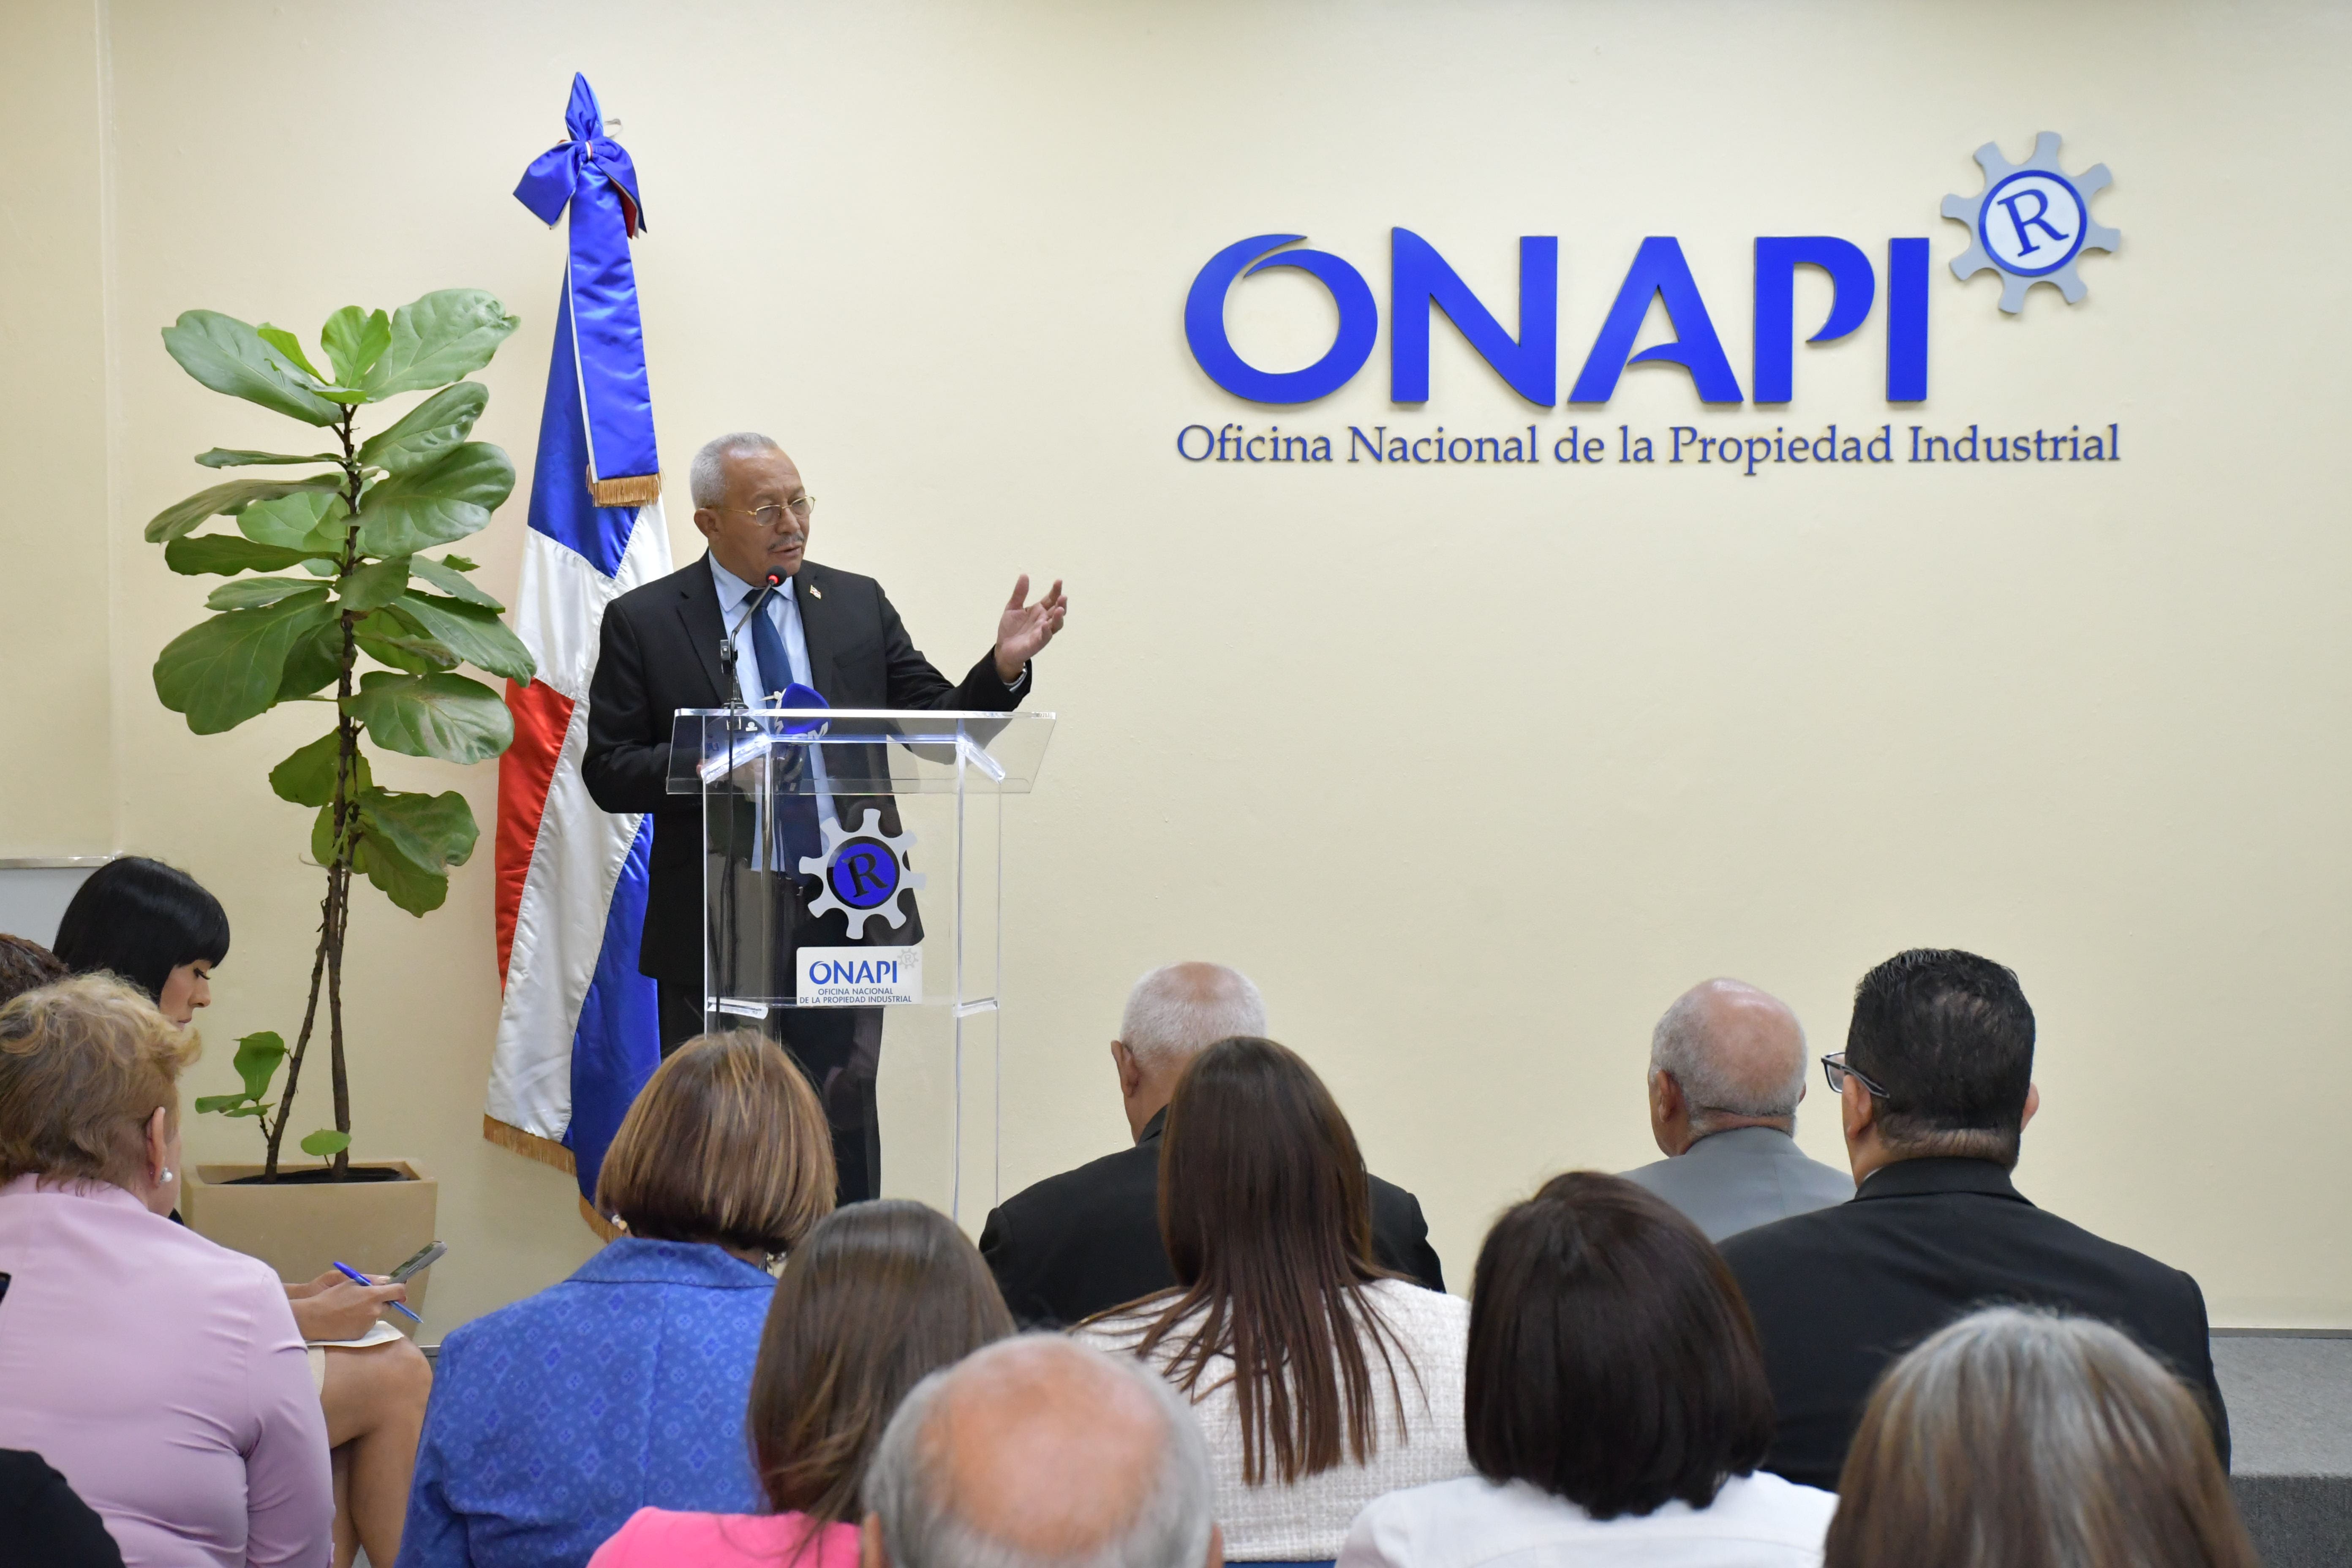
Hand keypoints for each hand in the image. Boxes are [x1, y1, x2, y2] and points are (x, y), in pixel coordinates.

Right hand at [286, 1270, 407, 1341]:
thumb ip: (372, 1281)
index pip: (399, 1291)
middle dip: (381, 1301)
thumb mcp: (350, 1283)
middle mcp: (375, 1311)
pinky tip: (348, 1320)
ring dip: (370, 1312)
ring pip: (376, 1315)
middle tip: (365, 1299)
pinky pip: (367, 1325)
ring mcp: (369, 1324)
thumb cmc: (331, 1297)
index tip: (397, 1290)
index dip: (399, 1290)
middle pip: (388, 1305)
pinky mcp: (362, 1334)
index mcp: (373, 1295)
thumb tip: (388, 1281)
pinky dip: (362, 1322)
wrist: (314, 1318)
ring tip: (350, 1310)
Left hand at [993, 575, 1066, 682]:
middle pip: (1057, 611)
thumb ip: (1019, 593)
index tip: (1059, 581)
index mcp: (1039, 610)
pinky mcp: (1037, 643)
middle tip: (1063, 596)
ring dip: (1059, 617)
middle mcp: (1044, 620)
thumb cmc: (1010, 628)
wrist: (1003, 647)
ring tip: (1060, 609)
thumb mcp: (1012, 607)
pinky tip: (1046, 624)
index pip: (1051, 599)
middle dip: (1061, 603)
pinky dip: (1047, 630)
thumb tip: (1024, 575)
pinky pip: (1045, 637)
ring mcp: (1042, 632)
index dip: (1055, 590)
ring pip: (1056, 624)